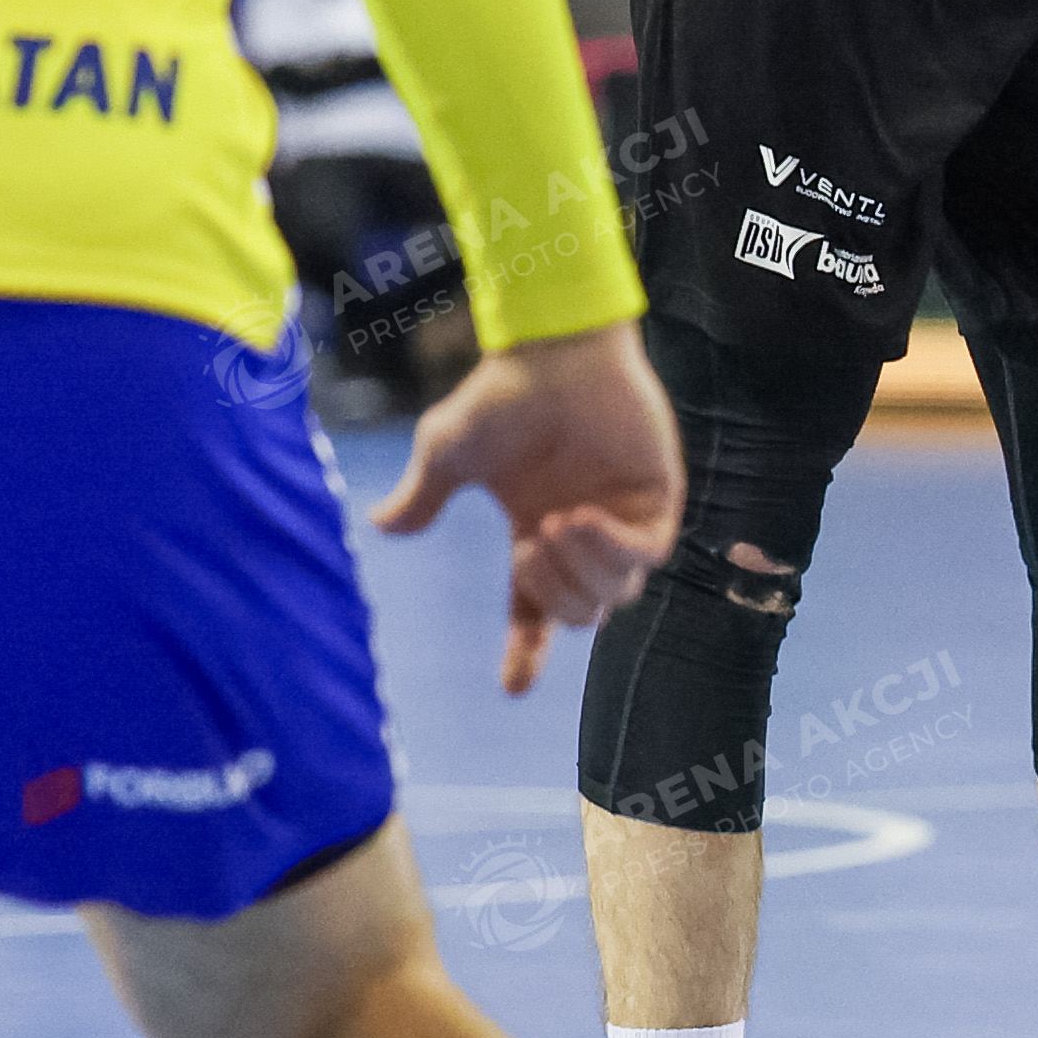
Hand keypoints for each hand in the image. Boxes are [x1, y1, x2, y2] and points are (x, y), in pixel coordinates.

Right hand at [372, 321, 681, 695]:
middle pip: (580, 614)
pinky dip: (613, 550)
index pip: (534, 614)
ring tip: (555, 523)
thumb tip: (378, 526)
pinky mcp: (658, 497)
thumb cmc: (502, 394)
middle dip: (554, 596)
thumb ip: (421, 496)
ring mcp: (622, 518)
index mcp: (536, 537)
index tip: (513, 689)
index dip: (524, 652)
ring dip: (581, 572)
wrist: (556, 349)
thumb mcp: (448, 453)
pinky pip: (647, 556)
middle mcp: (581, 535)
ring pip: (615, 595)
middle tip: (530, 545)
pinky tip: (582, 517)